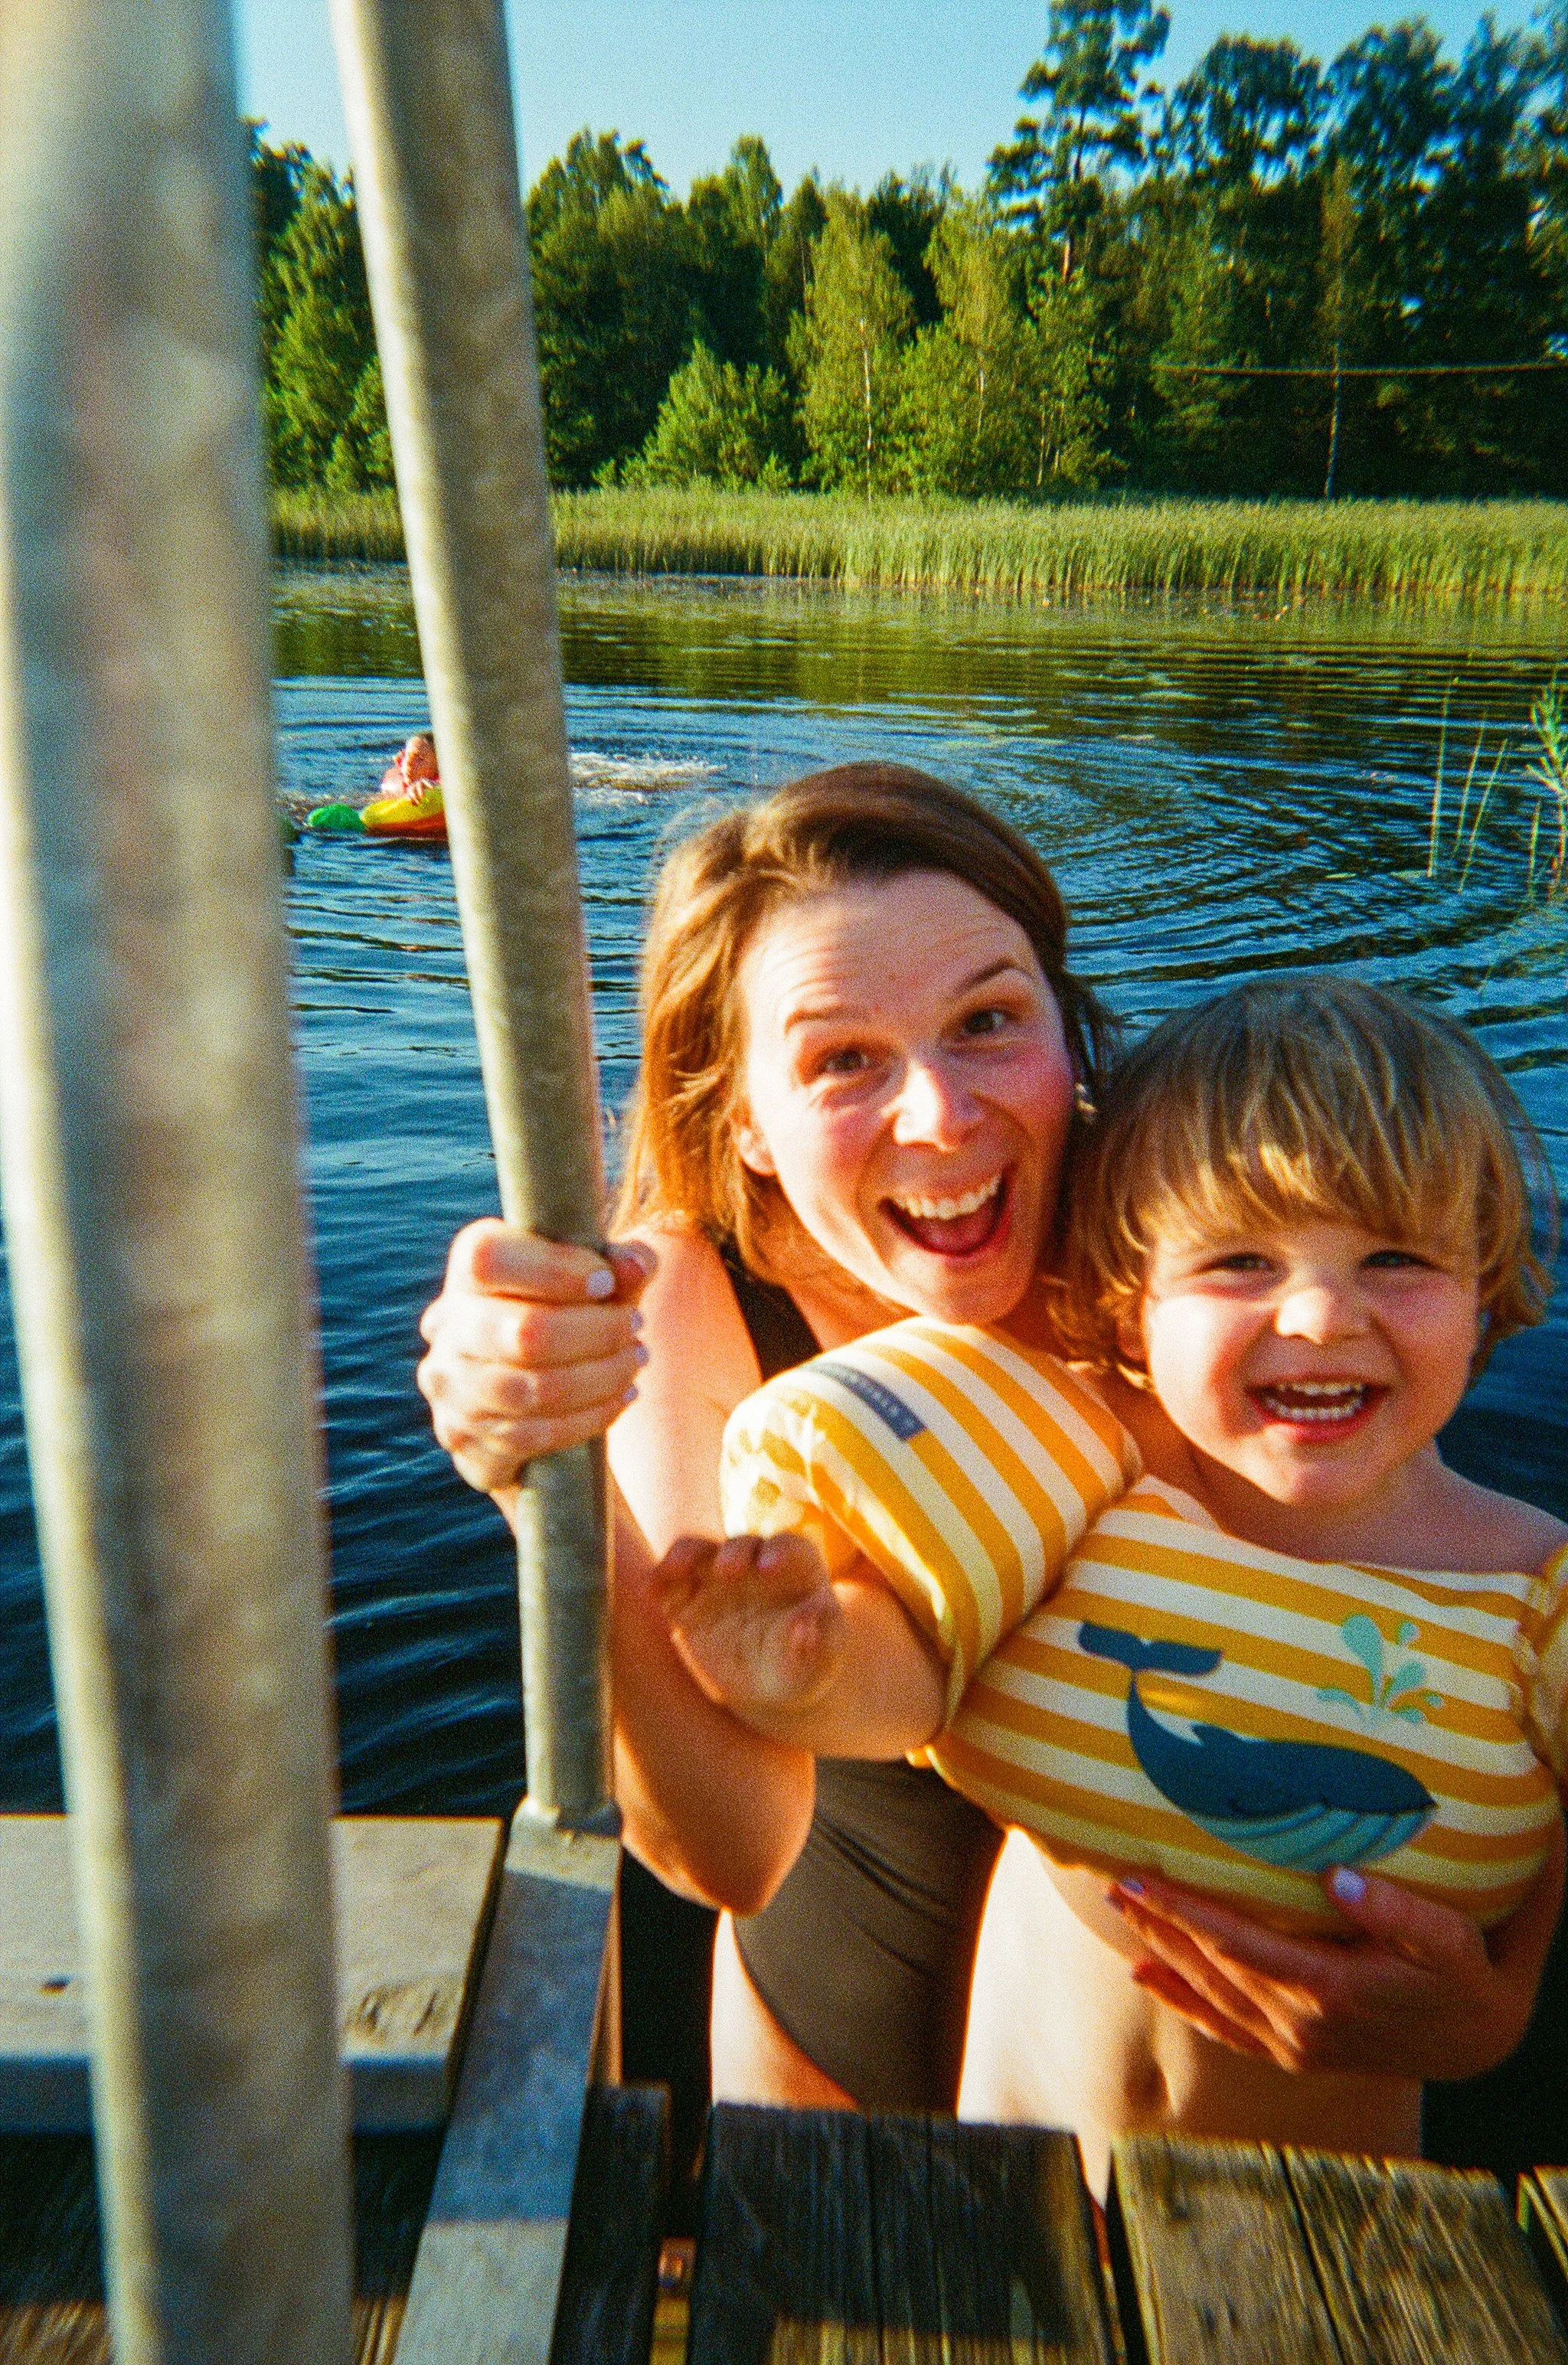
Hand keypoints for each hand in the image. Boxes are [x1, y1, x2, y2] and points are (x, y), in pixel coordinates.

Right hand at [417, 1219, 653, 1494]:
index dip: (555, 1271)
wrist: (523, 1380)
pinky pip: (532, 1436)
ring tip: (634, 1363)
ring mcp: (449, 1386)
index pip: (490, 1260)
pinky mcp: (463, 1436)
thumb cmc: (568, 1309)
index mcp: (470, 1269)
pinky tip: (619, 1399)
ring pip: (532, 1392)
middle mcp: (448, 1326)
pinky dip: (588, 1418)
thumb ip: (619, 1263)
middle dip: (598, 1333)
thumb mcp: (595, 1278)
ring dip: (601, 1378)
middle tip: (635, 1327)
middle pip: (524, 1334)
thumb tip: (635, 1266)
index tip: (605, 1282)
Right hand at [656, 1531, 843, 1730]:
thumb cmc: (803, 1666)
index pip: (792, 1549)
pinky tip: (651, 1591)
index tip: (769, 1567)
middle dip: (734, 1553)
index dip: (781, 1552)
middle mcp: (755, 1564)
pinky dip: (659, 1581)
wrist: (768, 1688)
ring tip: (673, 1569)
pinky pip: (670, 1582)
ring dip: (685, 1556)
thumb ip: (820, 1639)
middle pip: (743, 1546)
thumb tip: (811, 1622)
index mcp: (797, 1571)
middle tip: (727, 1570)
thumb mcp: (819, 1660)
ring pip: (699, 1551)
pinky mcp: (687, 1599)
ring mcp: (717, 1577)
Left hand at [1106, 1817, 1564, 2080]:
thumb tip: (1335, 1878)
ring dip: (1162, 1953)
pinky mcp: (1295, 2054)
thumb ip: (1394, 1910)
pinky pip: (1225, 2029)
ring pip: (1211, 1995)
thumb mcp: (1448, 1938)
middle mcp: (1300, 2022)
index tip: (1140, 1878)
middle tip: (1112, 1881)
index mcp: (1328, 1987)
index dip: (1184, 1910)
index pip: (1237, 1942)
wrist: (1478, 2043)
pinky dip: (1184, 2002)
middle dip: (1160, 1922)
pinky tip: (1148, 1978)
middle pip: (1211, 1964)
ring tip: (1119, 1914)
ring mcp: (1294, 2044)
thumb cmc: (1463, 1975)